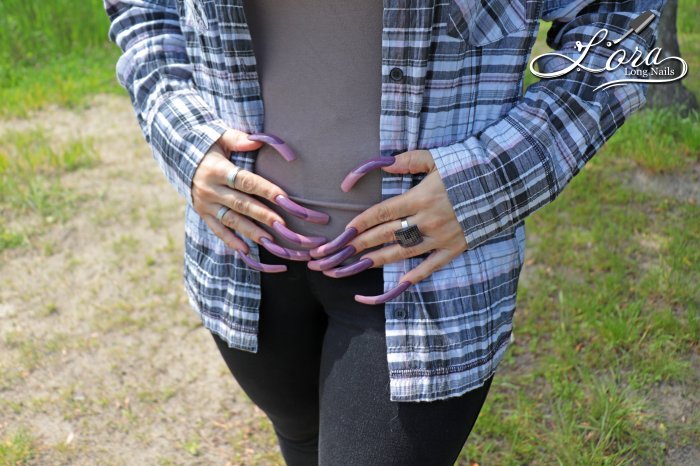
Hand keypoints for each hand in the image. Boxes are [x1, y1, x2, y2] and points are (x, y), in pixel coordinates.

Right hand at [191, 129, 286, 252]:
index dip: (265, 190)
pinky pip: (217, 230)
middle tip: (282, 225)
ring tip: (271, 241)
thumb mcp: (221, 137)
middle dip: (263, 215)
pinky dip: (231, 241)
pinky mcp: (202, 214)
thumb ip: (239, 140)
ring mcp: (205, 204)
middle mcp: (209, 189)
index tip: (284, 199)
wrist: (178, 156)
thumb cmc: (208, 146)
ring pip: (231, 220)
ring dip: (251, 231)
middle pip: (241, 204)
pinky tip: (246, 250)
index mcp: (216, 170)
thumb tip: (257, 142)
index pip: (245, 181)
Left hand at [326, 150, 468, 285]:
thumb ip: (407, 161)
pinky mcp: (455, 248)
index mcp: (419, 198)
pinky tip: (400, 281)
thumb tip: (384, 162)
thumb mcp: (436, 158)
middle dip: (360, 245)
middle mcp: (427, 221)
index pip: (381, 213)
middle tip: (339, 254)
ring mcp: (441, 237)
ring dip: (378, 260)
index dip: (360, 223)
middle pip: (386, 235)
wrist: (503, 183)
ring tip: (357, 266)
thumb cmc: (467, 167)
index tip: (344, 232)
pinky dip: (416, 274)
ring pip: (403, 252)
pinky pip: (432, 265)